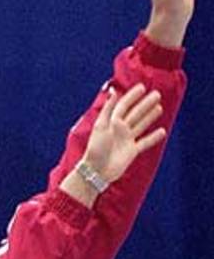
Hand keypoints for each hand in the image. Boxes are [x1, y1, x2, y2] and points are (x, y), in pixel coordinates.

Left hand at [69, 83, 164, 198]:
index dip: (132, 96)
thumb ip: (108, 109)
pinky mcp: (132, 151)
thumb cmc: (96, 149)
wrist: (96, 171)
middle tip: (157, 94)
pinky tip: (162, 131)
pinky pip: (145, 142)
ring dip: (150, 117)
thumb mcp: (101, 126)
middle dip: (145, 104)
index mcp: (111, 122)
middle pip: (135, 114)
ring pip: (141, 125)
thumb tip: (113, 91)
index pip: (123, 106)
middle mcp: (120, 130)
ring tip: (159, 108)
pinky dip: (153, 138)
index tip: (142, 87)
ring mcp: (126, 140)